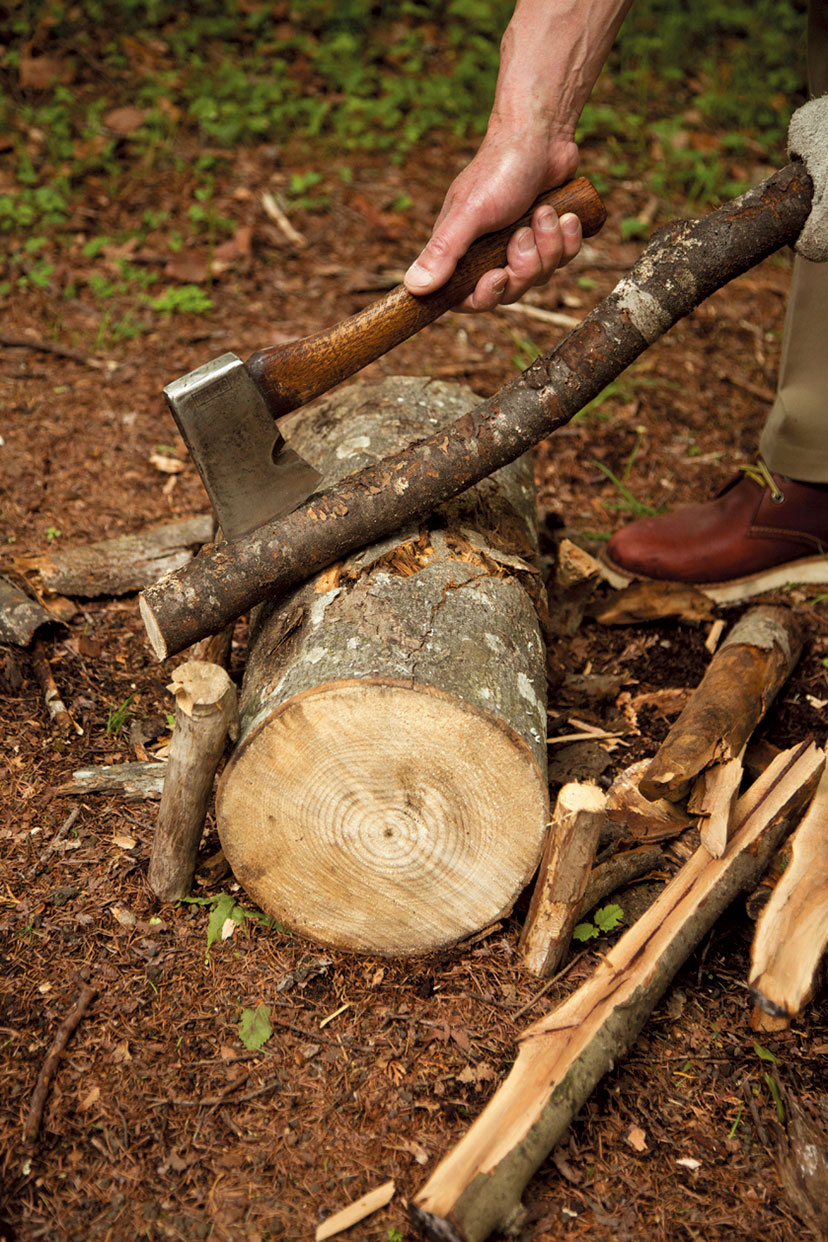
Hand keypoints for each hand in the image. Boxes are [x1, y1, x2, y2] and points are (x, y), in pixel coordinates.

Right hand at [404, 130, 582, 311]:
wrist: (542, 135)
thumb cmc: (500, 168)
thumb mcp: (469, 213)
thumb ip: (443, 252)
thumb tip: (413, 287)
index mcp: (462, 251)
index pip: (465, 299)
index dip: (484, 297)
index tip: (498, 276)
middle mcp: (489, 252)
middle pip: (509, 292)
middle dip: (524, 267)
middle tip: (523, 233)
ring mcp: (521, 246)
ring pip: (540, 276)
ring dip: (549, 246)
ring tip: (544, 212)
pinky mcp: (548, 237)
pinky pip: (564, 260)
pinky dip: (569, 239)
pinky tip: (565, 215)